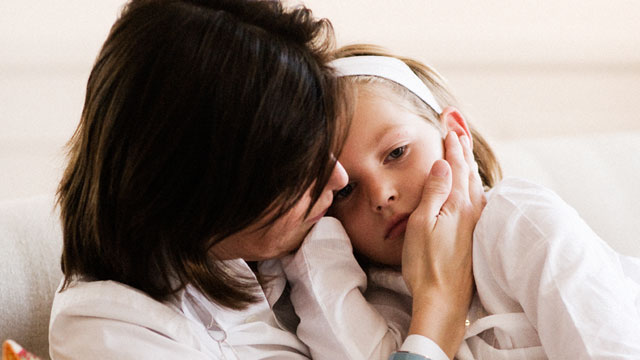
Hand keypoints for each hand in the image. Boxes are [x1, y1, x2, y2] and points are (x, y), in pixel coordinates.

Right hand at [401, 131, 484, 357]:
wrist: (444, 300)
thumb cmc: (426, 264)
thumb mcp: (421, 225)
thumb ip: (434, 192)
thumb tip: (444, 164)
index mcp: (458, 204)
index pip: (456, 165)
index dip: (452, 144)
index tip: (449, 125)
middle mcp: (472, 210)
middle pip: (469, 170)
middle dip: (463, 147)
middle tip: (458, 127)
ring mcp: (475, 223)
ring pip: (475, 183)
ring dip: (468, 163)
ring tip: (465, 150)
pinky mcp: (475, 234)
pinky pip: (476, 197)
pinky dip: (472, 182)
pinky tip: (472, 186)